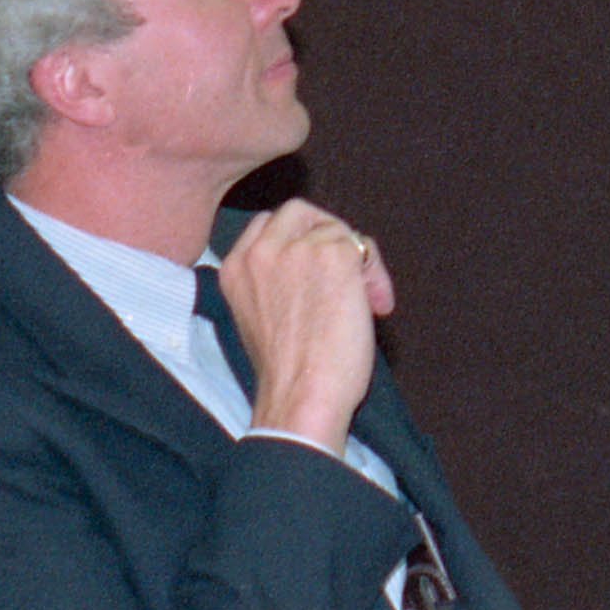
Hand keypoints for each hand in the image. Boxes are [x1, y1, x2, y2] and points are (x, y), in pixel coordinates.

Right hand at [217, 199, 390, 443]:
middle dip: (328, 236)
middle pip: (299, 213)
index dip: (298, 243)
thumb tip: (322, 262)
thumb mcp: (262, 313)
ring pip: (336, 228)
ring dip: (357, 260)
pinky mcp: (332, 254)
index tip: (316, 276)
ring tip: (366, 300)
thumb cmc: (289, 373)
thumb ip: (279, 279)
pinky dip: (374, 274)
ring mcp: (295, 249)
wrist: (301, 397)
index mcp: (234, 268)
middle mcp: (259, 251)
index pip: (267, 226)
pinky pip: (361, 246)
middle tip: (348, 274)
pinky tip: (375, 306)